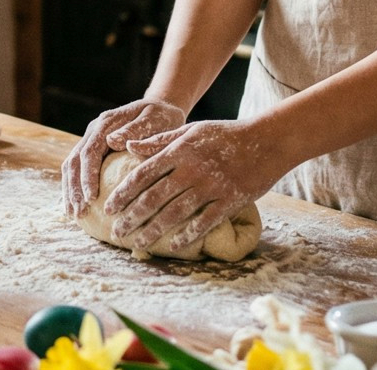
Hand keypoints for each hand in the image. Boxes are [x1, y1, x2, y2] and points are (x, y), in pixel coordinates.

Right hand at [60, 98, 186, 217]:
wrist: (161, 107)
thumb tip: (112, 140)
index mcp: (106, 123)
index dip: (88, 176)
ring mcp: (91, 138)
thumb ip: (136, 129)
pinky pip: (77, 168)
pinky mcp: (94, 148)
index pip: (90, 152)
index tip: (92, 198)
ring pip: (71, 165)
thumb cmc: (162, 117)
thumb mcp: (154, 119)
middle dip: (75, 188)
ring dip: (71, 190)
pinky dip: (74, 187)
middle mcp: (94, 130)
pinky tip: (77, 205)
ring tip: (75, 214)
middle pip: (74, 160)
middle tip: (80, 213)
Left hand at [104, 119, 281, 251]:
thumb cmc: (225, 134)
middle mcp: (191, 170)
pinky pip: (204, 222)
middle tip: (116, 232)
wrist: (267, 141)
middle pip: (154, 197)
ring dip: (153, 230)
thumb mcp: (190, 130)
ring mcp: (211, 187)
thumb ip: (159, 140)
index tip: (109, 207)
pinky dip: (188, 235)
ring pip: (175, 213)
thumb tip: (128, 146)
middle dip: (132, 216)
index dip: (124, 192)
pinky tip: (174, 246)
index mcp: (179, 151)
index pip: (143, 174)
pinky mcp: (229, 201)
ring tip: (137, 243)